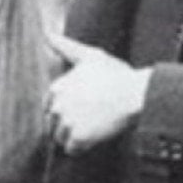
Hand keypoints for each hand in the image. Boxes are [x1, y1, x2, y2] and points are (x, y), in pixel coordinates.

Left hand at [46, 34, 149, 154]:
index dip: (66, 109)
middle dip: (68, 124)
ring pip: (61, 138)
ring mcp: (66, 122)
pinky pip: (72, 150)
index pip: (49, 108)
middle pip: (53, 124)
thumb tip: (47, 33)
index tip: (83, 107)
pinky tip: (94, 138)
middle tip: (91, 118)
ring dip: (75, 137)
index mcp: (56, 87)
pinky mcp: (78, 138)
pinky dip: (82, 148)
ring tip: (93, 128)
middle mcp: (57, 105)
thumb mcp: (90, 56)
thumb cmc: (116, 75)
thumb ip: (65, 46)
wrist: (136, 94)